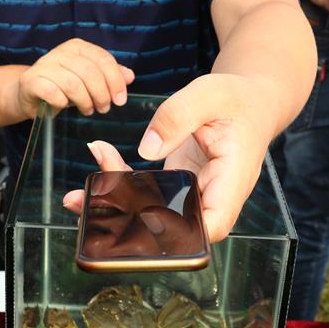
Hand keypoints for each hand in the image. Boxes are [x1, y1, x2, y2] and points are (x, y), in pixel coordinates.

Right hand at [9, 40, 134, 120]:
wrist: (30, 93)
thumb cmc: (63, 87)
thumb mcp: (89, 80)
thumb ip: (109, 76)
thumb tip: (130, 76)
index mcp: (77, 47)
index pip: (103, 59)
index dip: (115, 81)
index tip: (120, 99)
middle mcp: (60, 52)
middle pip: (89, 72)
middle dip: (101, 94)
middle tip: (104, 108)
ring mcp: (44, 65)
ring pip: (73, 83)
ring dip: (84, 101)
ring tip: (88, 110)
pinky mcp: (31, 81)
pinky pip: (52, 93)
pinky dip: (62, 103)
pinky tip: (64, 107)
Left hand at [62, 74, 270, 242]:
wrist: (248, 99)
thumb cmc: (236, 97)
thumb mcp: (210, 94)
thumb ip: (179, 115)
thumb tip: (147, 148)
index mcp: (233, 178)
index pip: (214, 222)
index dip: (182, 233)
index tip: (145, 221)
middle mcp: (214, 194)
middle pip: (176, 225)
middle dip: (130, 222)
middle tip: (88, 206)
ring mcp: (194, 192)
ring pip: (156, 213)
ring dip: (117, 206)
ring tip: (79, 194)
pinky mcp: (178, 184)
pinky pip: (149, 194)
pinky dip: (122, 183)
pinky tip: (100, 162)